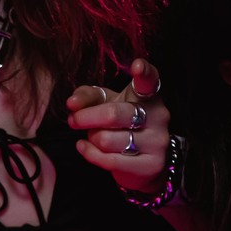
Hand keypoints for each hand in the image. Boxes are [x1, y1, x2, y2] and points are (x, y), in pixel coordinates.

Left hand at [68, 58, 171, 193]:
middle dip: (85, 118)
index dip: (144, 72)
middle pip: (112, 114)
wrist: (143, 162)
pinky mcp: (151, 165)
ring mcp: (157, 141)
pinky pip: (109, 160)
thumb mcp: (105, 104)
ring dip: (92, 138)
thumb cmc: (121, 125)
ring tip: (94, 137)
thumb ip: (88, 96)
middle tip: (74, 120)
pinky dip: (90, 154)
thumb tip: (72, 103)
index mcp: (149, 96)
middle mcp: (158, 116)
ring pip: (107, 140)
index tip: (137, 66)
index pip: (150, 81)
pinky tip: (86, 148)